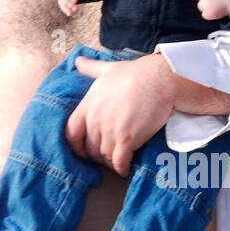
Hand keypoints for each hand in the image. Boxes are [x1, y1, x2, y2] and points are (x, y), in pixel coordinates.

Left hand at [65, 54, 176, 176]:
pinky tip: (125, 170)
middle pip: (89, 148)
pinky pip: (119, 162)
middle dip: (96, 155)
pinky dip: (121, 169)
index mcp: (88, 105)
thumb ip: (90, 68)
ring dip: (110, 162)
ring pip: (104, 157)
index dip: (75, 145)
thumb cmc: (135, 73)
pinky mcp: (127, 140)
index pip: (70, 132)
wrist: (159, 80)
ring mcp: (111, 131)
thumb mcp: (108, 69)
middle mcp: (96, 120)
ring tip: (118, 162)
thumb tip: (77, 60)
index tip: (82, 150)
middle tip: (107, 156)